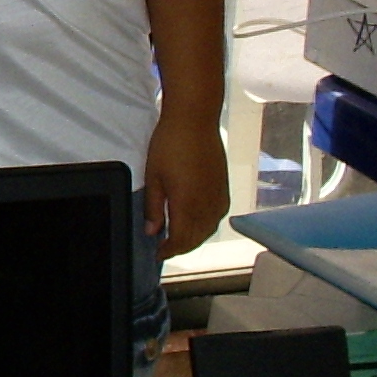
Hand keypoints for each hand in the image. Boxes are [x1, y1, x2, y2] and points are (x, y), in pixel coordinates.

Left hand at [142, 103, 229, 257]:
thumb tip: (152, 232)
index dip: (168, 250)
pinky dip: (206, 226)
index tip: (157, 254)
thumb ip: (153, 207)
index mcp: (188, 205)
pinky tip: (195, 223)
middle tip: (164, 249)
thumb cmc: (170, 145)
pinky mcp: (225, 188)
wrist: (195, 121)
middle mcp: (208, 206)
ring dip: (194, 238)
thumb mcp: (153, 177)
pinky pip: (217, 217)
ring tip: (177, 238)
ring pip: (209, 229)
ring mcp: (219, 197)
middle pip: (196, 238)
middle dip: (180, 247)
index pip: (180, 239)